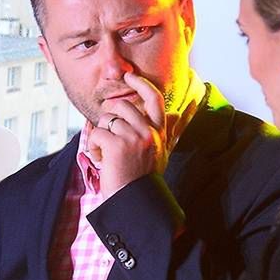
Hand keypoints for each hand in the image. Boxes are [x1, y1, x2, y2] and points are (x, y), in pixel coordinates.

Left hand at [88, 72, 166, 199]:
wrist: (135, 203)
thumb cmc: (142, 179)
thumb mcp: (162, 151)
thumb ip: (171, 130)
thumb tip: (187, 109)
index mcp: (159, 133)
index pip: (154, 99)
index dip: (141, 84)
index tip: (130, 76)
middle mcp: (149, 132)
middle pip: (122, 106)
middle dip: (108, 118)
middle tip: (108, 137)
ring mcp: (134, 138)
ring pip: (106, 118)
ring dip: (100, 135)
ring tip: (105, 153)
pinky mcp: (117, 146)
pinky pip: (95, 133)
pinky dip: (92, 147)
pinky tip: (100, 160)